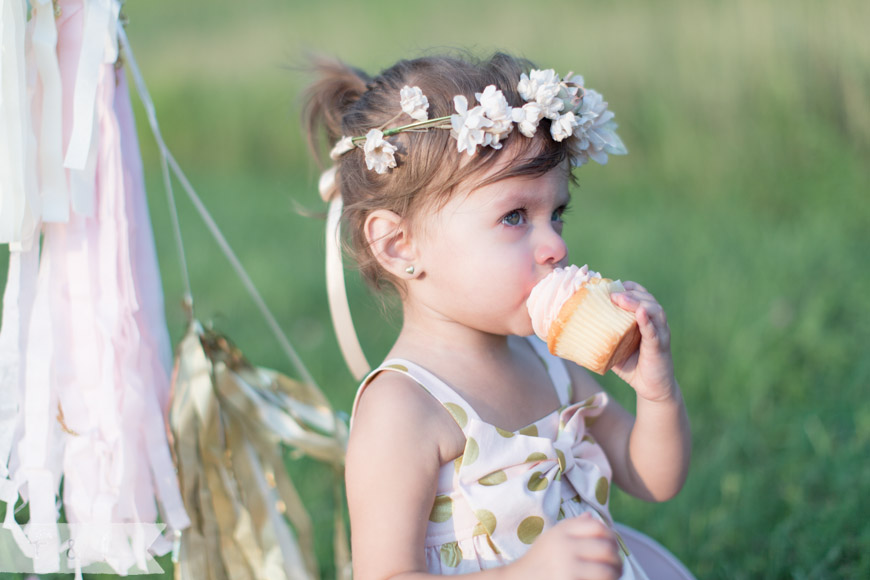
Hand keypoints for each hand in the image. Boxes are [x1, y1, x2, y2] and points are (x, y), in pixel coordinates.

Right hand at [509, 514, 621, 579]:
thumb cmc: (538, 561)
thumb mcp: (551, 538)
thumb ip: (571, 527)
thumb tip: (591, 516)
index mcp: (561, 531)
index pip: (597, 527)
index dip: (610, 536)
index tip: (612, 546)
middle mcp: (565, 546)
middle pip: (606, 548)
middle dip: (617, 559)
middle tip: (617, 567)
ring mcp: (568, 567)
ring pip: (607, 570)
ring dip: (615, 575)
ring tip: (613, 577)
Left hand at [610, 281, 677, 401]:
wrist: (651, 389)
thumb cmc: (631, 366)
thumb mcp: (612, 349)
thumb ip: (598, 341)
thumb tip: (569, 340)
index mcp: (643, 319)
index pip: (639, 295)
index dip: (627, 288)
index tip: (609, 285)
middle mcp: (654, 323)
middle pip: (647, 299)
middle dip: (630, 293)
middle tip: (613, 293)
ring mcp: (660, 334)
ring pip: (655, 311)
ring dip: (638, 303)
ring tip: (621, 299)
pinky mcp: (660, 347)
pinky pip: (655, 332)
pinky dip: (647, 322)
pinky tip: (640, 314)